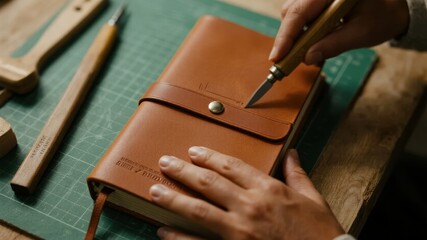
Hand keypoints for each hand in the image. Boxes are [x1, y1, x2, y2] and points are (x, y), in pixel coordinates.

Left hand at [149, 147, 344, 238]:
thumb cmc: (319, 232)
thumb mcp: (313, 199)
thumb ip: (298, 174)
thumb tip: (291, 153)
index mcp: (269, 189)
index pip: (232, 166)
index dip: (210, 157)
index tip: (194, 151)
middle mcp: (250, 206)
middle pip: (209, 183)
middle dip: (184, 171)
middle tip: (165, 162)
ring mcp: (240, 230)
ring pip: (199, 209)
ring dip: (174, 198)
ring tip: (154, 190)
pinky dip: (179, 237)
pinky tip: (163, 230)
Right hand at [269, 0, 409, 64]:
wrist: (392, 10)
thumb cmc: (381, 18)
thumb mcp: (360, 34)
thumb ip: (333, 45)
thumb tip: (307, 58)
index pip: (300, 12)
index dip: (286, 36)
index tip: (277, 56)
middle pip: (292, 11)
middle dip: (287, 38)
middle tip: (284, 61)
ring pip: (293, 13)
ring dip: (293, 36)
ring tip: (301, 54)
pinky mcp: (315, 2)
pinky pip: (300, 16)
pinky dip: (300, 32)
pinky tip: (310, 44)